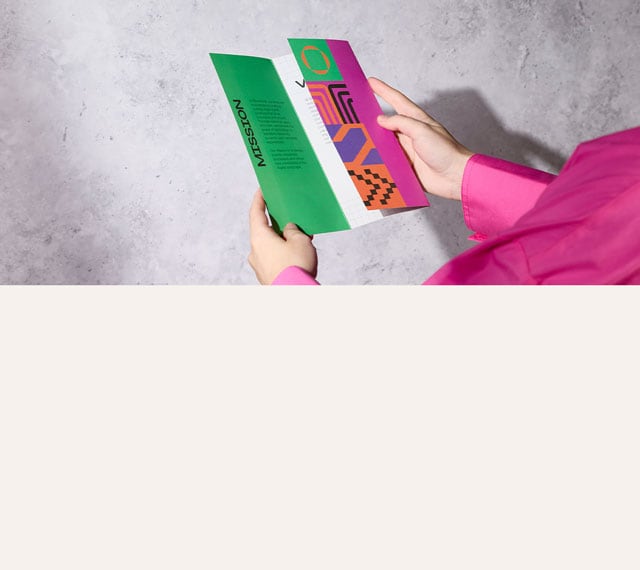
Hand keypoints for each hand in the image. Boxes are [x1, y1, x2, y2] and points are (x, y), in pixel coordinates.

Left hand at [248, 189, 317, 284]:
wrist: (295, 296)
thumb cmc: (295, 267)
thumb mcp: (300, 240)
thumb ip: (293, 230)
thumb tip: (289, 230)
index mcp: (259, 237)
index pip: (255, 212)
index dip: (259, 199)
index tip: (261, 190)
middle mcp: (255, 251)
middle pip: (263, 230)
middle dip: (276, 222)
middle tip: (287, 213)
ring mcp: (260, 265)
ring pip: (270, 246)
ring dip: (282, 239)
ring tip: (300, 236)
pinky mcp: (267, 276)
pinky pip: (274, 258)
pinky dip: (284, 252)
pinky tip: (298, 252)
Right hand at [369, 77, 473, 200]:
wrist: (454, 177)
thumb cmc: (445, 151)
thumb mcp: (422, 131)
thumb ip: (401, 123)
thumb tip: (382, 120)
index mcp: (416, 120)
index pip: (396, 101)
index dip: (383, 90)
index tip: (370, 81)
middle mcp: (410, 133)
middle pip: (386, 122)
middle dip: (371, 116)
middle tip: (356, 111)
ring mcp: (406, 150)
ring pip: (384, 142)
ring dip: (373, 140)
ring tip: (357, 135)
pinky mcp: (405, 165)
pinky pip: (387, 160)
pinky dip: (378, 158)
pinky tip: (367, 158)